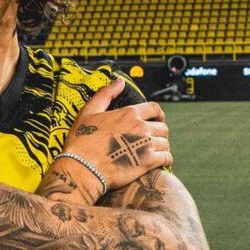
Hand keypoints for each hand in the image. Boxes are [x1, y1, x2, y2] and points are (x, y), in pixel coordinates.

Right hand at [59, 79, 171, 194]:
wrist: (82, 167)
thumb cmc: (82, 141)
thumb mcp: (89, 112)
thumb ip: (105, 94)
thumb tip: (119, 82)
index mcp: (129, 114)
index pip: (154, 108)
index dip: (157, 114)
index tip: (155, 119)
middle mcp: (141, 127)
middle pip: (163, 126)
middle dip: (159, 131)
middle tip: (152, 138)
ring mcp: (146, 145)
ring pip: (165, 143)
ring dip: (161, 146)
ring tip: (153, 151)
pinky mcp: (148, 162)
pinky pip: (167, 158)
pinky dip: (165, 159)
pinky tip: (157, 161)